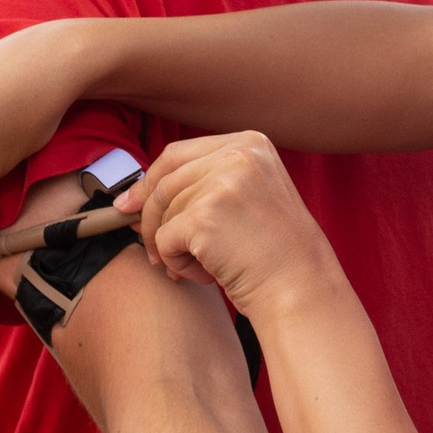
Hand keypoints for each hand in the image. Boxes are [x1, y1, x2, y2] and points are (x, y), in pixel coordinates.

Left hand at [124, 132, 338, 317]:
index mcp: (249, 143)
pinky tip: (205, 275)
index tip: (130, 204)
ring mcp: (222, 183)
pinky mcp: (205, 216)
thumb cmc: (275, 252)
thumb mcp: (249, 197)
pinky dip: (177, 264)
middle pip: (164, 181)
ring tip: (203, 267)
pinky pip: (164, 239)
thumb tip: (132, 197)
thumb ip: (203, 184)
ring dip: (172, 248)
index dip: (150, 181)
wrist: (302, 288)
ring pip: (163, 213)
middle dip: (148, 218)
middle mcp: (237, 155)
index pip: (178, 154)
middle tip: (152, 251)